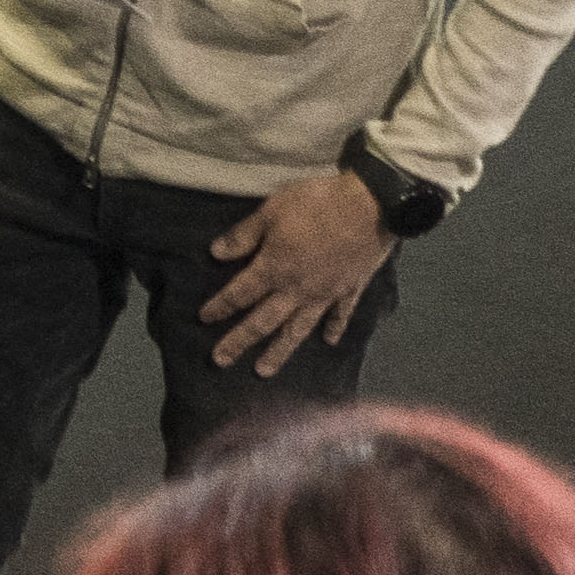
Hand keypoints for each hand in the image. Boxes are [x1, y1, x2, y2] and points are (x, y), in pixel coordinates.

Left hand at [201, 167, 392, 374]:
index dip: (220, 306)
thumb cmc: (316, 203)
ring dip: (279, 352)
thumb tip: (215, 254)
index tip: (203, 319)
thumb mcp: (271, 210)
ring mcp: (325, 294)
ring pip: (297, 330)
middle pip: (263, 321)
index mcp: (274, 269)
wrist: (371, 206)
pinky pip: (339, 316)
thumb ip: (244, 235)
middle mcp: (297, 290)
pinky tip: (328, 342)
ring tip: (263, 371)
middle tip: (220, 361)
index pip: (240, 293)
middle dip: (240, 342)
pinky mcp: (350, 290)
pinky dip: (333, 329)